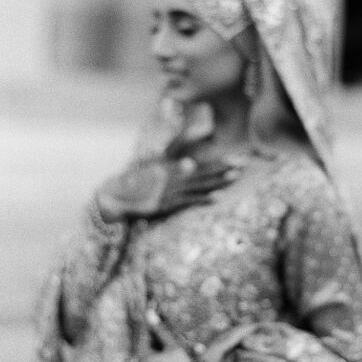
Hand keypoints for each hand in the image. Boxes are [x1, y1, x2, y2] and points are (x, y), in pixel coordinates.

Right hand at [96, 157, 239, 222]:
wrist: (116, 195)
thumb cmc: (137, 182)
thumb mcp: (155, 167)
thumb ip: (172, 163)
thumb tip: (190, 161)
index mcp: (173, 166)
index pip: (203, 163)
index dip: (221, 161)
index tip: (239, 158)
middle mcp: (174, 176)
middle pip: (205, 172)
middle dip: (225, 168)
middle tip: (244, 164)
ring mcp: (171, 189)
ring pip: (200, 184)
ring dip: (218, 181)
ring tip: (235, 177)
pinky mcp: (166, 203)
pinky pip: (188, 201)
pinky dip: (202, 199)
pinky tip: (217, 199)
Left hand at [137, 308, 208, 361]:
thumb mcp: (174, 347)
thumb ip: (161, 331)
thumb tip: (149, 314)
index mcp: (142, 359)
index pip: (144, 334)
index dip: (151, 320)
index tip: (153, 305)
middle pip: (150, 344)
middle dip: (162, 333)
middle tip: (168, 319)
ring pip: (157, 354)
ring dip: (169, 345)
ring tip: (186, 340)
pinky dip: (170, 357)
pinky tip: (187, 352)